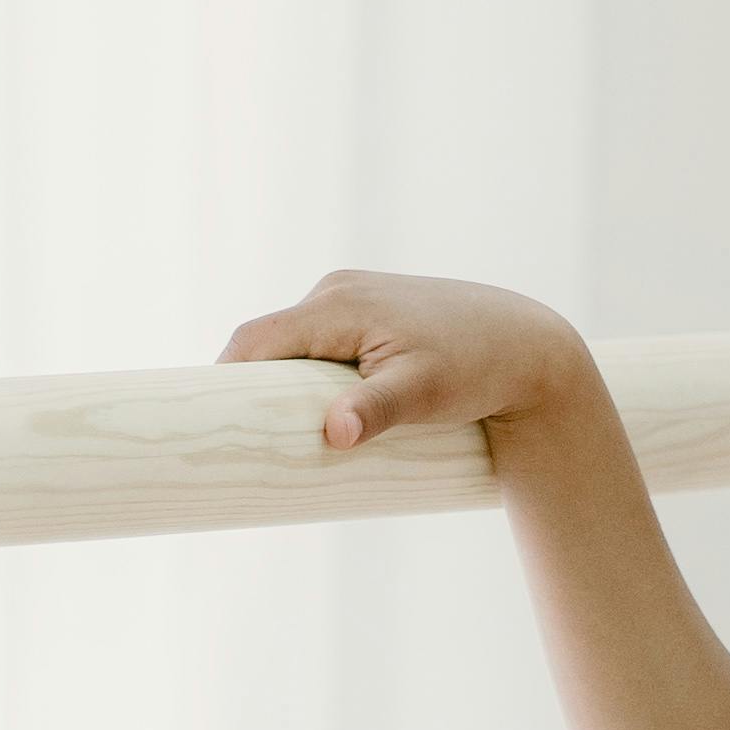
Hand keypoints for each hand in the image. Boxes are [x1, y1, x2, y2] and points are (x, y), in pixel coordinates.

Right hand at [218, 269, 600, 452]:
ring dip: (280, 379)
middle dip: (248, 385)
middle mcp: (338, 290)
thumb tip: (335, 433)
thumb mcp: (424, 394)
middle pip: (269, 340)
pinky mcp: (370, 308)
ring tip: (272, 431)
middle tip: (234, 440)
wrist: (526, 345)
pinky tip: (311, 403)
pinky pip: (319, 339)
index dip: (222, 379)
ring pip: (294, 341)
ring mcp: (353, 294)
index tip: (203, 423)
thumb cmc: (476, 370)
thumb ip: (375, 410)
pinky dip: (307, 369)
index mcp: (337, 305)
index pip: (255, 340)